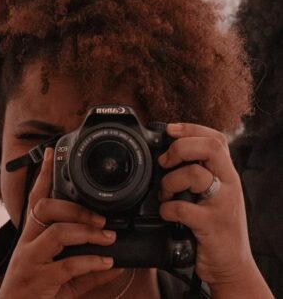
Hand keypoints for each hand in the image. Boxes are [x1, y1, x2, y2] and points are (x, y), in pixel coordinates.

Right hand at [0, 148, 123, 298]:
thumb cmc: (38, 296)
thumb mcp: (62, 278)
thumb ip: (86, 267)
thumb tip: (115, 259)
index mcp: (31, 237)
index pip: (35, 199)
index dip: (43, 175)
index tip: (52, 153)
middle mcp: (26, 244)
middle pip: (45, 209)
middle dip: (75, 207)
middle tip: (100, 216)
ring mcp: (29, 261)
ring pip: (57, 232)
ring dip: (87, 231)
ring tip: (108, 236)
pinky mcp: (37, 280)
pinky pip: (68, 264)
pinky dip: (92, 261)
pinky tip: (107, 262)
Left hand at [157, 123, 255, 285]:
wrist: (231, 266)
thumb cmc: (217, 226)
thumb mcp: (216, 194)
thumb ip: (201, 173)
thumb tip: (168, 154)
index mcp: (227, 174)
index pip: (216, 139)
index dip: (191, 129)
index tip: (169, 129)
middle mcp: (229, 184)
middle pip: (209, 148)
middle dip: (180, 148)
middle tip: (165, 161)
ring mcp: (222, 204)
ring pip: (194, 174)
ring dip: (169, 182)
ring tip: (165, 194)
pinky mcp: (212, 225)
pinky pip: (182, 208)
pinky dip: (167, 209)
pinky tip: (167, 214)